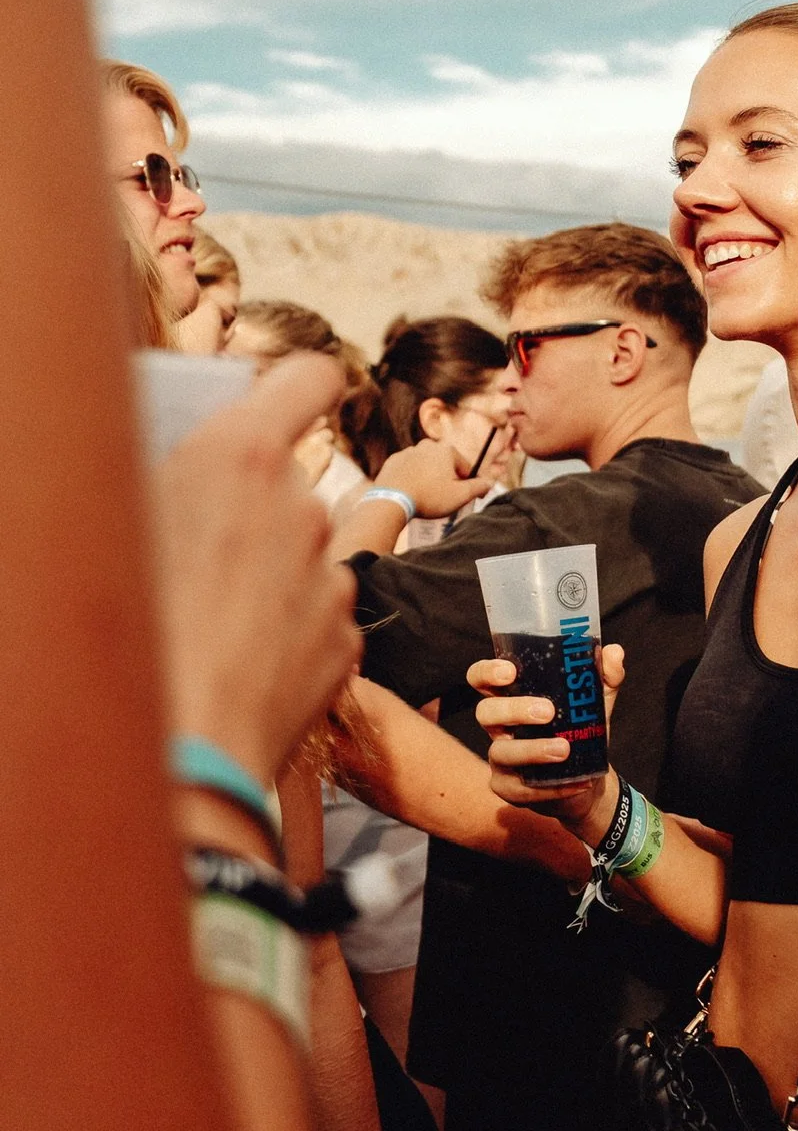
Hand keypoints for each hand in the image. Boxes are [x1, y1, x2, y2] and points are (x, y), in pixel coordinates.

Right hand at [153, 353, 362, 785]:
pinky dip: (284, 631)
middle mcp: (303, 506)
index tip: (292, 397)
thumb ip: (168, 475)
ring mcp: (334, 576)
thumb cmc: (125, 630)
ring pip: (301, 555)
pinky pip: (314, 616)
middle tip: (195, 552)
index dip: (302, 384)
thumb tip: (188, 467)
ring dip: (267, 574)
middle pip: (288, 484)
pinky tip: (238, 663)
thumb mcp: (116, 521)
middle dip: (253, 509)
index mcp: (242, 456)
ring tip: (207, 622)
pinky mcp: (347, 637)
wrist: (178, 751)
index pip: (309, 378)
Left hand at [374, 438, 483, 518]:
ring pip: (427, 467)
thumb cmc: (429, 497)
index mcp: (446, 450)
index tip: (470, 498)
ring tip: (427, 498)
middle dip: (448, 480)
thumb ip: (478, 487)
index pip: (466, 467)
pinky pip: (409, 470)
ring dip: (430, 478)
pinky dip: (413, 479)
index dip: (470, 484)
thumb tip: (490, 482)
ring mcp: (408, 452)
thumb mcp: (460, 496)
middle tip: (446, 499)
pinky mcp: (393, 461)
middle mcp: (427, 445)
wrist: (391, 499)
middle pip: (446, 465)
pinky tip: (412, 493)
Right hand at [469, 643, 624, 832]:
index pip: (482, 679)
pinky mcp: (508, 788)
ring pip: (500, 753)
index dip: (487, 673)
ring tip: (565, 749)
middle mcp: (499, 726)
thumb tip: (613, 653)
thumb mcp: (595, 701)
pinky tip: (577, 782)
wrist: (587, 778)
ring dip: (532, 750)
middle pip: (486, 712)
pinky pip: (519, 789)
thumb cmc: (579, 730)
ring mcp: (500, 758)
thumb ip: (604, 676)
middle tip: (548, 712)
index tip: (510, 672)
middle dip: (514, 710)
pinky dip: (550, 788)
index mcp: (512, 697)